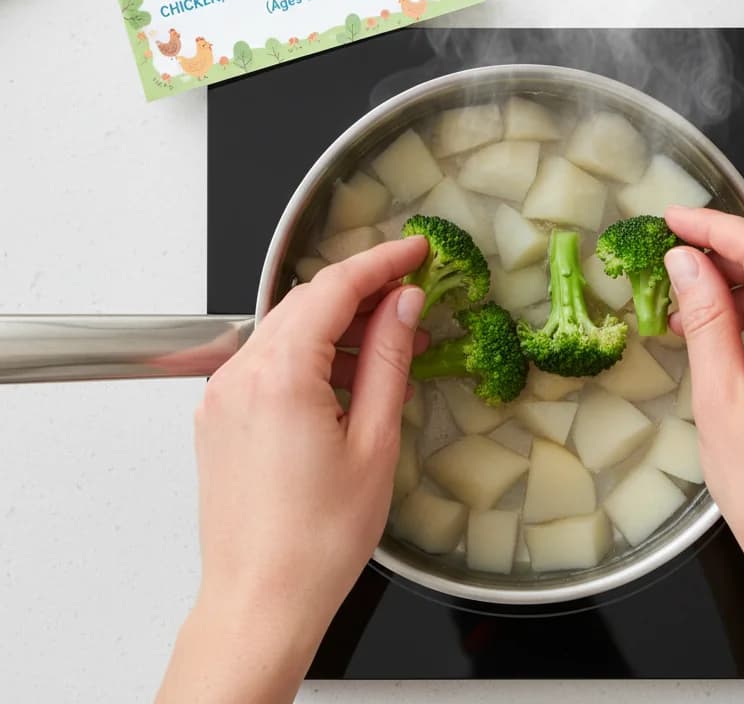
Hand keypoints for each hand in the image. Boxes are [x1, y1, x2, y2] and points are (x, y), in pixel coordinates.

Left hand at [157, 237, 426, 703]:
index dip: (381, 262)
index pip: (335, 287)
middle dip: (362, 290)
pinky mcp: (219, 416)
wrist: (260, 601)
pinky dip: (310, 355)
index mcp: (279, 374)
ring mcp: (223, 395)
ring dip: (337, 324)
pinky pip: (268, 361)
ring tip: (390, 344)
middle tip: (411, 294)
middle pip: (307, 301)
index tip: (414, 251)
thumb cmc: (316, 540)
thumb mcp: (374, 440)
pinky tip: (347, 377)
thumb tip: (404, 305)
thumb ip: (388, 359)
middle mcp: (240, 374)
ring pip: (286, 328)